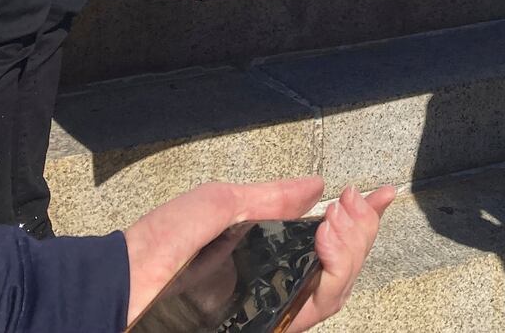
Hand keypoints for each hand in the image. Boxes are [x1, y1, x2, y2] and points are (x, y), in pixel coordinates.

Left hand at [123, 177, 395, 329]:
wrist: (122, 284)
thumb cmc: (161, 243)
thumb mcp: (219, 205)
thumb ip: (271, 199)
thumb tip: (316, 186)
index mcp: (266, 257)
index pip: (326, 244)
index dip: (362, 222)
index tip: (382, 193)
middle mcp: (274, 286)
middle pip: (342, 269)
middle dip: (360, 231)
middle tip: (351, 202)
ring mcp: (271, 310)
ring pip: (336, 290)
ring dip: (350, 248)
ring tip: (335, 219)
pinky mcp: (266, 327)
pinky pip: (313, 311)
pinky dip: (331, 274)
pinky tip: (324, 239)